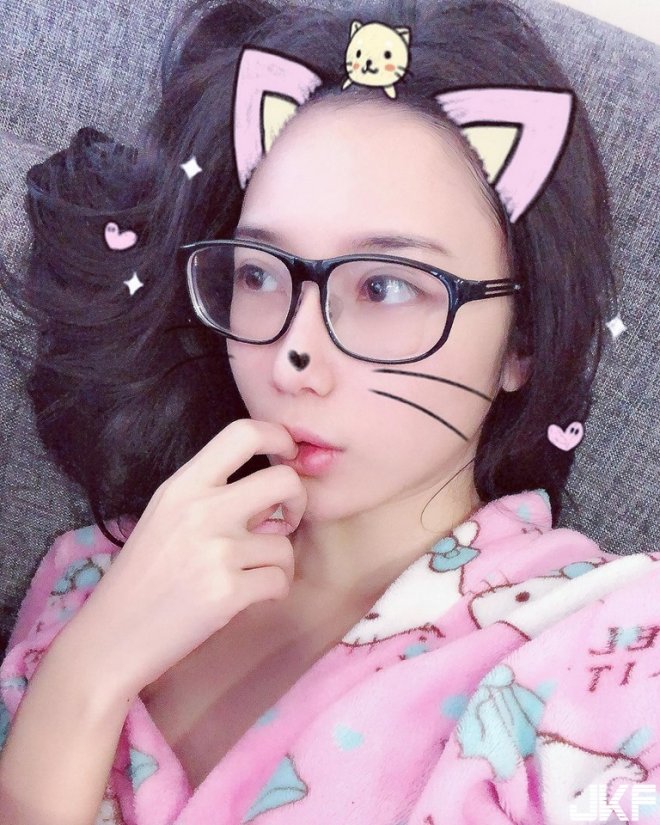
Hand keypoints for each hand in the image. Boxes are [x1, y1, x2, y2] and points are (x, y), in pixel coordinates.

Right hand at [65, 419, 305, 697]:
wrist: (111, 639)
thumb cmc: (142, 578)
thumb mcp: (165, 516)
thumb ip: (211, 495)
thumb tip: (273, 487)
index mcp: (183, 486)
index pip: (243, 433)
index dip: (278, 437)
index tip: (287, 456)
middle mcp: (201, 510)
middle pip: (284, 480)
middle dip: (299, 500)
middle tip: (286, 520)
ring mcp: (215, 551)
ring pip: (285, 543)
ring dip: (279, 563)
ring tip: (251, 575)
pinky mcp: (227, 591)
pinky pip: (280, 581)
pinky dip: (273, 591)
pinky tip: (249, 597)